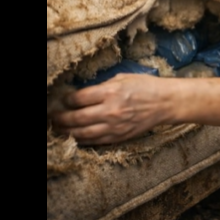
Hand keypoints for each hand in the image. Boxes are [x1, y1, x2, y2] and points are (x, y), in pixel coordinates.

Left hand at [49, 73, 173, 144]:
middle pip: (77, 118)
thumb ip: (104, 85)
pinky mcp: (120, 136)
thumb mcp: (124, 78)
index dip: (68, 99)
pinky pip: (96, 141)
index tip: (64, 100)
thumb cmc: (146, 86)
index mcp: (111, 92)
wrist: (165, 103)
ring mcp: (115, 126)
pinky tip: (76, 137)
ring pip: (83, 133)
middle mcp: (111, 110)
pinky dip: (83, 140)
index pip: (79, 98)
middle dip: (61, 118)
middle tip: (53, 117)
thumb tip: (86, 92)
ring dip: (68, 132)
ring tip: (59, 129)